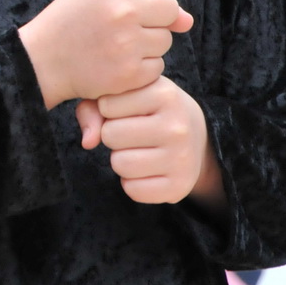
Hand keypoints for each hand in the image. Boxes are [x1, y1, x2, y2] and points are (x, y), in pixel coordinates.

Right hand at [18, 0, 192, 107]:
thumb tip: (187, 21)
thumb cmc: (72, 21)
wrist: (41, 61)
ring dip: (147, 43)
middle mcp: (123, 9)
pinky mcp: (131, 72)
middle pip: (170, 7)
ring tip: (115, 44)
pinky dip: (141, 67)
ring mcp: (128, 42)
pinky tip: (116, 62)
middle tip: (122, 24)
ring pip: (165, 39)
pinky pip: (158, 65)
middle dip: (153, 16)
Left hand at [78, 76, 217, 204]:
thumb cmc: (149, 109)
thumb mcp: (128, 94)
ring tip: (139, 150)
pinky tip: (147, 170)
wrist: (197, 134)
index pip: (105, 105)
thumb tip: (88, 142)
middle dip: (113, 135)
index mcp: (164, 94)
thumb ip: (94, 106)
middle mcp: (177, 126)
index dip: (109, 110)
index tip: (128, 110)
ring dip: (121, 159)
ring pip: (120, 164)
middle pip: (110, 136)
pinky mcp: (181, 186)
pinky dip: (132, 183)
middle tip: (132, 132)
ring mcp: (182, 158)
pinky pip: (133, 190)